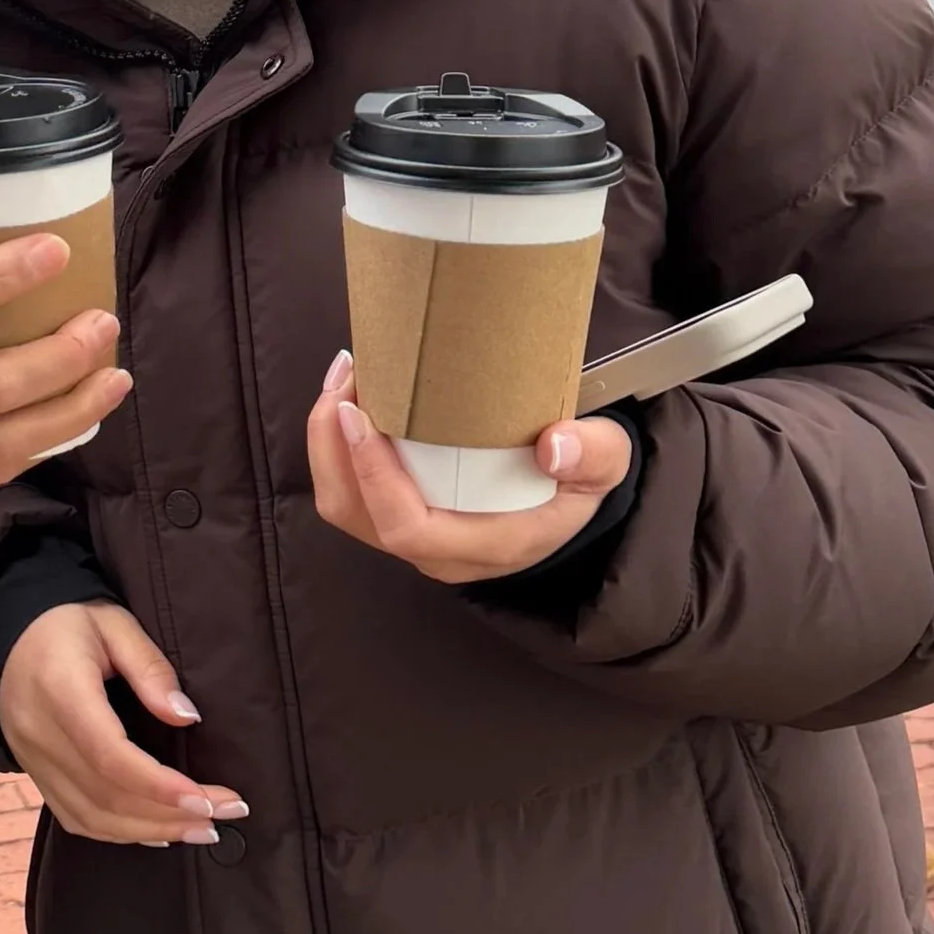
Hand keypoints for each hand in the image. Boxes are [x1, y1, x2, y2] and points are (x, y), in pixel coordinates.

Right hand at [0, 601, 246, 845]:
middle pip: (106, 796)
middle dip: (170, 814)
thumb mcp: (113, 622)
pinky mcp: (34, 774)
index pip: (109, 754)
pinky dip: (119, 833)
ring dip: (150, 831)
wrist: (8, 632)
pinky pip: (75, 818)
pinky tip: (157, 830)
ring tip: (202, 828)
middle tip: (224, 814)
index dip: (160, 785)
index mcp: (59, 688)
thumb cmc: (68, 622)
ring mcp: (32, 760)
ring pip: (92, 817)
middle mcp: (39, 733)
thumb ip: (150, 666)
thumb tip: (188, 716)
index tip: (208, 797)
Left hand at [308, 351, 631, 583]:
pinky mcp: (399, 514)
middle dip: (334, 448)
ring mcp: (415, 537)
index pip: (409, 528)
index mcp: (488, 543)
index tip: (360, 416)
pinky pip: (349, 491)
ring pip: (344, 505)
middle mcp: (441, 551)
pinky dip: (336, 446)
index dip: (374, 475)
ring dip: (327, 444)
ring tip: (343, 382)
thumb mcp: (606, 463)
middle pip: (358, 516)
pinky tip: (351, 397)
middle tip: (345, 383)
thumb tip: (554, 445)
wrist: (571, 494)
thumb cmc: (578, 477)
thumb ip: (593, 454)